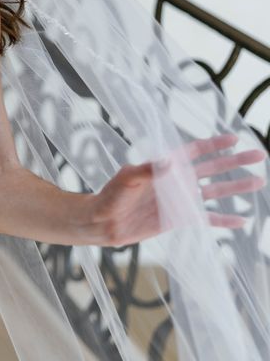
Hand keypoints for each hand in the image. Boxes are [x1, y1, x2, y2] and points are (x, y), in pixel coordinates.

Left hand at [94, 133, 266, 247]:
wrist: (105, 221)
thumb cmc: (112, 194)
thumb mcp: (127, 178)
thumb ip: (147, 169)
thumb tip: (169, 161)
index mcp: (167, 164)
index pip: (196, 150)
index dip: (216, 145)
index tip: (235, 139)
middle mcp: (178, 179)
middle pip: (214, 168)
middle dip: (236, 161)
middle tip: (261, 155)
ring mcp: (181, 199)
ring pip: (216, 191)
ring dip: (237, 187)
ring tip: (259, 182)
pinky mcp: (180, 218)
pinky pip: (207, 218)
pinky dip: (225, 221)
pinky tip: (243, 221)